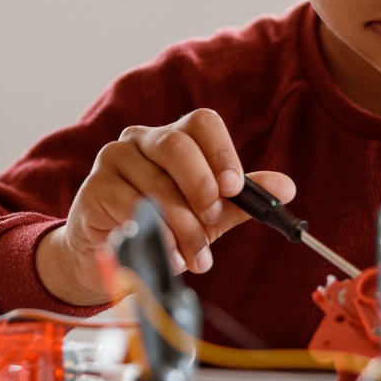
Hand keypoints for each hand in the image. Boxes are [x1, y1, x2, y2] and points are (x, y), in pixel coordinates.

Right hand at [35, 108, 297, 306]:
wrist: (107, 255)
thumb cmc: (161, 225)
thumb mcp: (207, 214)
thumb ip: (242, 199)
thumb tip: (285, 188)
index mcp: (175, 136)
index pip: (203, 123)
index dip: (222, 152)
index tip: (235, 188)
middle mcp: (143, 139)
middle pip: (177, 146)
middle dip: (202, 188)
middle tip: (214, 222)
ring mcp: (115, 159)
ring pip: (157, 183)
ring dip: (184, 226)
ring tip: (198, 258)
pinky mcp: (95, 187)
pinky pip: (131, 207)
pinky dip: (157, 235)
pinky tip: (169, 255)